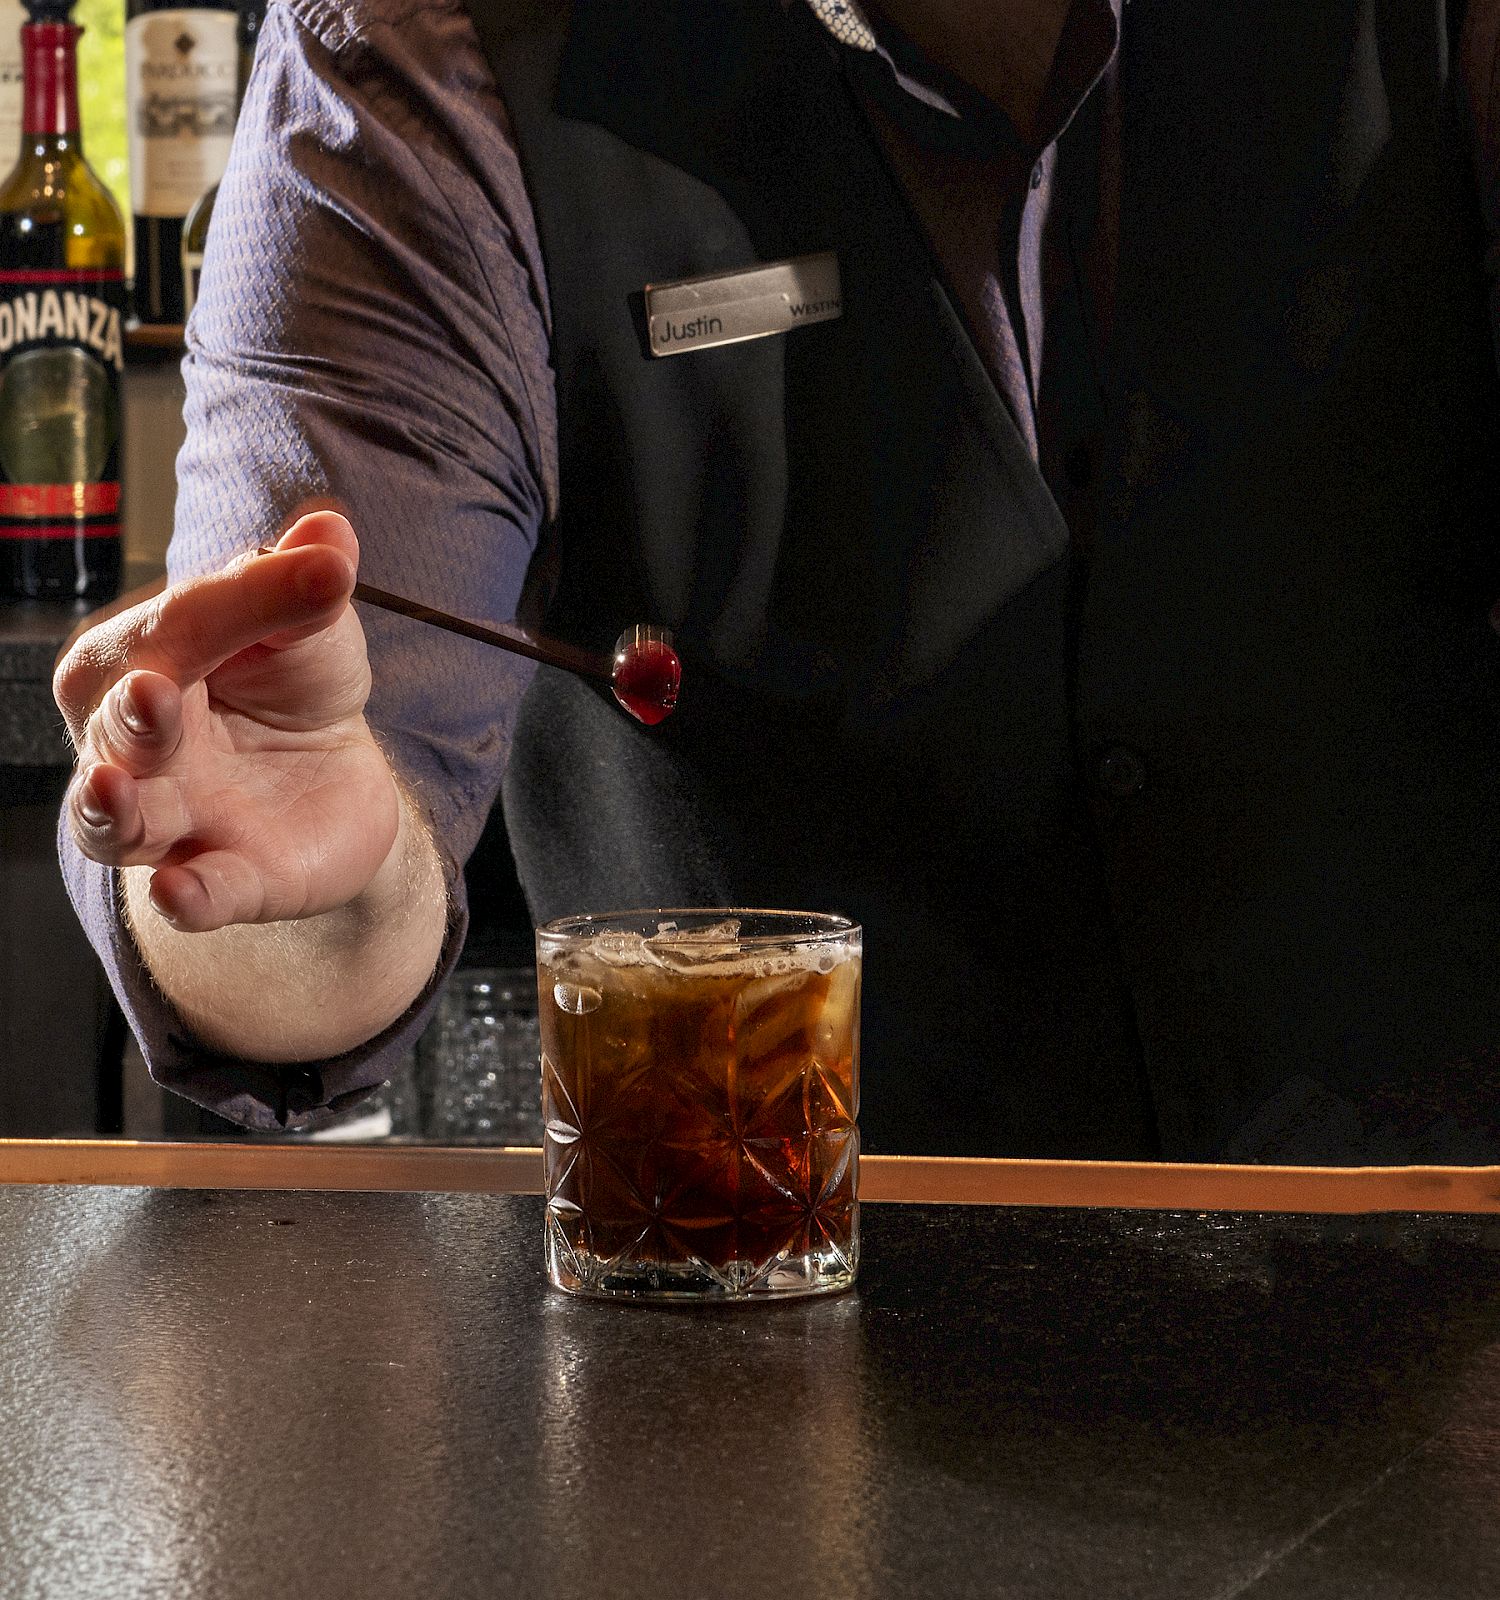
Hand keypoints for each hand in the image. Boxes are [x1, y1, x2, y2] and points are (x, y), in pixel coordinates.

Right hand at [54, 510, 401, 933]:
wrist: (335, 771)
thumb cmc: (290, 685)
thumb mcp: (308, 628)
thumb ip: (302, 587)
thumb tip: (329, 534)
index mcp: (139, 663)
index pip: (167, 633)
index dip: (221, 611)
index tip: (310, 580)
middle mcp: (130, 749)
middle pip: (112, 735)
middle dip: (129, 717)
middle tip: (154, 694)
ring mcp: (174, 820)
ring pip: (116, 826)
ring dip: (112, 810)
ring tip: (118, 789)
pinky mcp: (225, 879)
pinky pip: (195, 894)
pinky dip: (188, 896)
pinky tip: (184, 891)